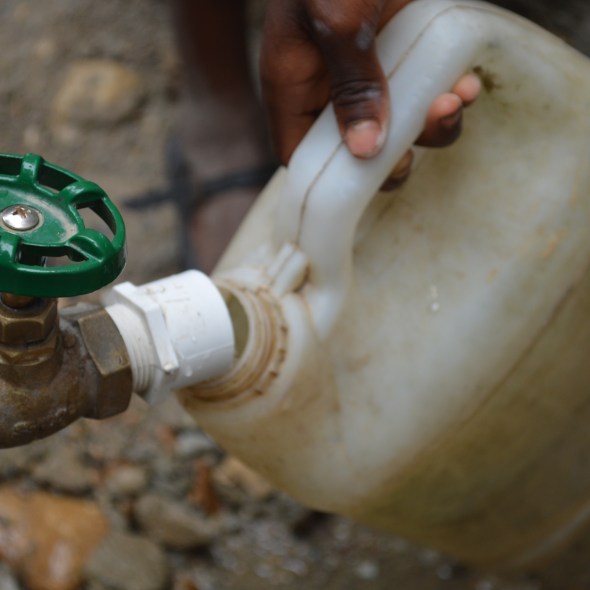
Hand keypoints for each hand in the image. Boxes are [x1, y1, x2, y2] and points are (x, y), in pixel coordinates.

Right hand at [261, 0, 479, 164]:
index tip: (371, 176)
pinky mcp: (404, 53)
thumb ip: (349, 85)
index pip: (300, 152)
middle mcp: (328, 84)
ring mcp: (369, 70)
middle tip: (424, 135)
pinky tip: (465, 87)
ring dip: (432, 126)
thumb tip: (364, 151)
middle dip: (395, 151)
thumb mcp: (338, 17)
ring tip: (454, 103)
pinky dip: (447, 97)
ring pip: (396, 125)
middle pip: (355, 148)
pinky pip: (424, 92)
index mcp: (294, 81)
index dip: (331, 176)